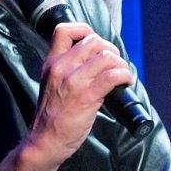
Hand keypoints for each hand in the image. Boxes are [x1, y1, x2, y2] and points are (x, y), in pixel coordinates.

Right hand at [26, 21, 135, 164]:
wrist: (45, 140)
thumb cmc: (52, 116)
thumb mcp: (51, 84)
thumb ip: (66, 69)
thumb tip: (94, 61)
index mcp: (52, 63)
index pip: (64, 30)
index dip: (85, 30)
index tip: (97, 44)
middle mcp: (61, 67)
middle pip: (93, 40)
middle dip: (110, 49)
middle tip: (115, 63)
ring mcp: (74, 81)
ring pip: (106, 56)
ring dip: (120, 63)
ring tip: (122, 74)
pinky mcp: (86, 96)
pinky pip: (113, 75)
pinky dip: (125, 75)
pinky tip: (126, 82)